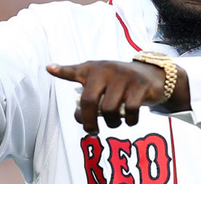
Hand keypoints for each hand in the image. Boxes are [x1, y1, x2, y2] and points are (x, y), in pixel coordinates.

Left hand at [47, 60, 168, 134]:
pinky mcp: (140, 85)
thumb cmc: (120, 84)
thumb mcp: (103, 82)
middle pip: (89, 100)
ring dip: (112, 123)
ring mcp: (124, 77)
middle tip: (91, 131)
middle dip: (88, 121)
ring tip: (114, 122)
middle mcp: (107, 70)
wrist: (151, 75)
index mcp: (94, 69)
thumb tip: (79, 118)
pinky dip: (129, 121)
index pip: (75, 71)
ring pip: (110, 109)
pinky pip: (130, 110)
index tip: (50, 69)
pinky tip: (129, 120)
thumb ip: (89, 96)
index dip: (62, 71)